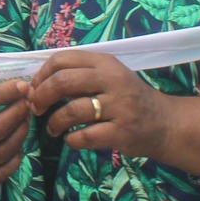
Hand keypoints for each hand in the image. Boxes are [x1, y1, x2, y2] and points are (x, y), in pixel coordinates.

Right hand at [0, 79, 30, 186]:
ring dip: (21, 133)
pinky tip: (17, 146)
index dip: (5, 93)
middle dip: (18, 114)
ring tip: (25, 121)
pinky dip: (15, 158)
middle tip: (27, 104)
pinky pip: (2, 172)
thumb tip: (14, 84)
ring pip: (3, 151)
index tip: (22, 85)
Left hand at [29, 51, 198, 159]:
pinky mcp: (122, 132)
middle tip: (36, 108)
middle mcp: (113, 81)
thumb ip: (77, 76)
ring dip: (54, 122)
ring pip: (71, 111)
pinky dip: (71, 140)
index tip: (33, 88)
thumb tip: (34, 85)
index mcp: (105, 63)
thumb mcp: (107, 78)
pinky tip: (71, 139)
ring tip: (53, 128)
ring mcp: (120, 107)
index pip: (62, 59)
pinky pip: (84, 136)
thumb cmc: (127, 99)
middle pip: (62, 82)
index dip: (41, 74)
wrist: (165, 124)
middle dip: (40, 96)